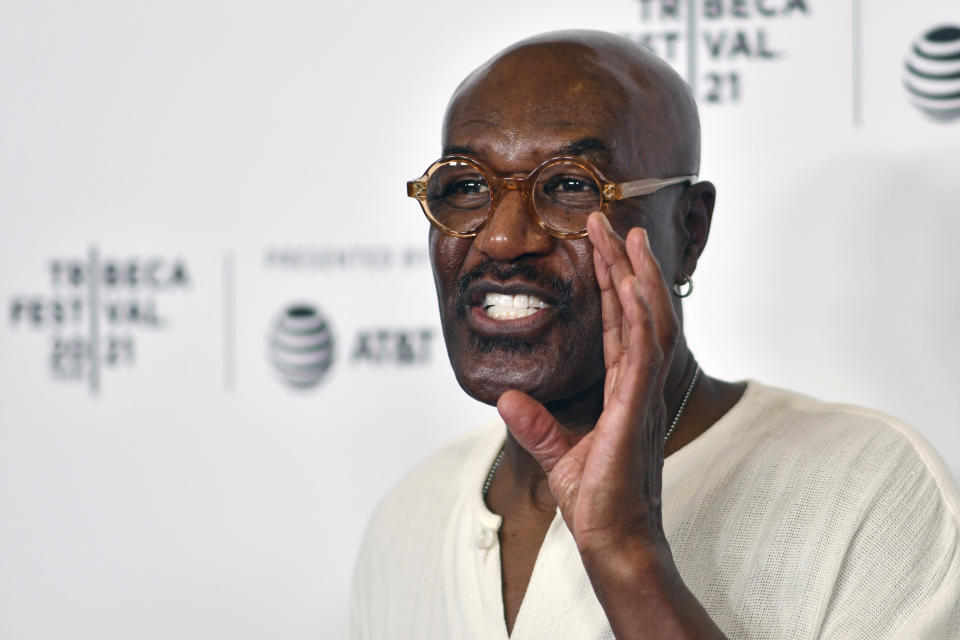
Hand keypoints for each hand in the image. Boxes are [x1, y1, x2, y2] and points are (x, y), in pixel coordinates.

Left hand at [497, 210, 678, 558]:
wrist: (614, 543)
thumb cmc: (597, 504)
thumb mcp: (557, 456)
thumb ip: (535, 425)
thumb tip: (506, 397)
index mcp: (624, 393)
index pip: (618, 327)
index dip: (611, 285)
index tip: (600, 247)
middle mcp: (639, 387)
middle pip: (637, 313)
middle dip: (623, 265)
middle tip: (610, 222)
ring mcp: (642, 397)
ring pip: (648, 323)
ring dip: (637, 278)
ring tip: (626, 236)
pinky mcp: (636, 413)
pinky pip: (644, 356)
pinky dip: (640, 319)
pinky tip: (633, 286)